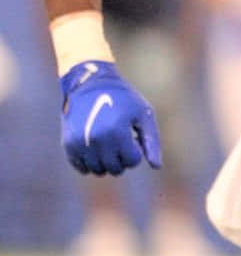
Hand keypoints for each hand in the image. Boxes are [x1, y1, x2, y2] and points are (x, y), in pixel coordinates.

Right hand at [59, 61, 159, 175]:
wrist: (90, 84)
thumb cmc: (123, 100)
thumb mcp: (143, 115)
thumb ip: (151, 141)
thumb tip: (157, 167)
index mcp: (118, 131)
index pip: (132, 161)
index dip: (136, 152)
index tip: (133, 138)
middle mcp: (97, 139)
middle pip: (115, 168)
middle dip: (123, 159)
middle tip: (122, 143)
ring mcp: (80, 143)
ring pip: (98, 171)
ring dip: (107, 163)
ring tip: (110, 144)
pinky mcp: (68, 145)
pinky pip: (81, 168)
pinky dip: (91, 164)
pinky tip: (97, 149)